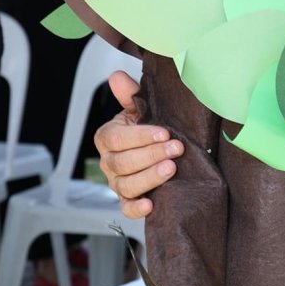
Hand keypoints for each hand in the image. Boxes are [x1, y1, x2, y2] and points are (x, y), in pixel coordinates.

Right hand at [94, 71, 183, 218]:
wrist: (157, 149)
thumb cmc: (148, 127)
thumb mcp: (141, 109)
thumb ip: (130, 94)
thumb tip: (117, 76)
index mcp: (107, 137)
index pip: (117, 139)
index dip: (140, 136)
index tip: (165, 133)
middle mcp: (108, 162)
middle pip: (123, 163)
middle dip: (151, 155)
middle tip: (177, 149)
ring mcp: (117, 183)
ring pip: (126, 185)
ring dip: (149, 178)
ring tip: (171, 169)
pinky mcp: (128, 200)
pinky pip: (126, 209)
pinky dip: (136, 209)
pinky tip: (151, 204)